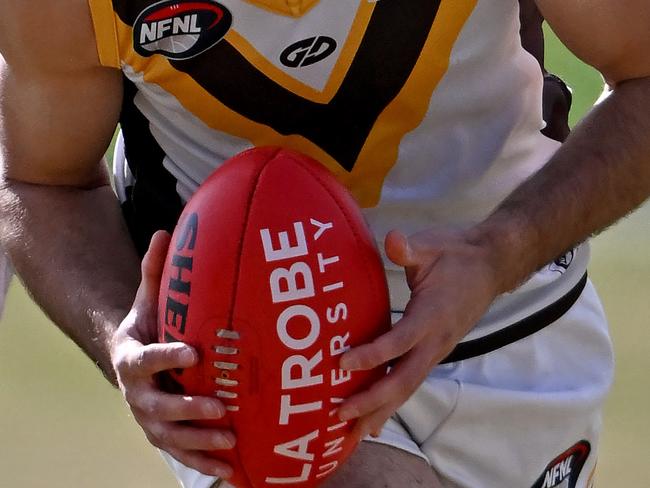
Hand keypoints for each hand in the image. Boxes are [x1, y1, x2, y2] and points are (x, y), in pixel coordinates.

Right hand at [111, 231, 234, 478]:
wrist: (130, 362)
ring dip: (199, 441)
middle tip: (221, 406)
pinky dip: (203, 463)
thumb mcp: (148, 303)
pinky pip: (182, 453)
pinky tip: (231, 470)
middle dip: (189, 409)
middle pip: (158, 406)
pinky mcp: (162, 435)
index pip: (147, 360)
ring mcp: (149, 420)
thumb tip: (165, 230)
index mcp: (132, 359)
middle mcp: (137, 394)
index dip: (168, 357)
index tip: (195, 353)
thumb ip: (155, 273)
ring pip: (171, 436)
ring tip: (230, 442)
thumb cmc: (147, 329)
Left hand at [337, 227, 500, 436]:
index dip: (372, 355)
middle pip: (402, 381)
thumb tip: (392, 239)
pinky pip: (409, 383)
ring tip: (350, 435)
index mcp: (432, 316)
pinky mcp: (432, 353)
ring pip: (406, 389)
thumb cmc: (457, 253)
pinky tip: (373, 422)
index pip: (399, 342)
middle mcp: (435, 341)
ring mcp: (435, 351)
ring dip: (379, 411)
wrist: (491, 266)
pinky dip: (391, 404)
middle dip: (371, 401)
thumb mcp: (432, 245)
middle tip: (338, 415)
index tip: (341, 363)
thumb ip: (409, 248)